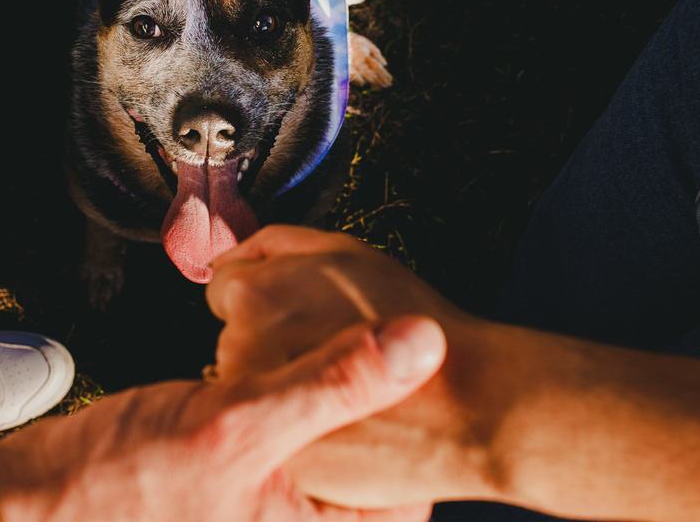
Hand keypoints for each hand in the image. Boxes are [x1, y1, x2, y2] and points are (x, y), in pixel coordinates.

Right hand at [0, 313, 443, 520]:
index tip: (425, 354)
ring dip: (324, 381)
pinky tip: (272, 351)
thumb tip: (425, 342)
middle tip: (369, 331)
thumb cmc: (127, 483)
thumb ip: (332, 382)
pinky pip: (285, 430)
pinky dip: (283, 387)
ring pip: (327, 436)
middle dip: (365, 391)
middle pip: (369, 456)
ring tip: (325, 334)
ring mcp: (273, 504)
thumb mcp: (240, 424)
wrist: (44, 499)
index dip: (422, 413)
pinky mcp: (246, 479)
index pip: (410, 487)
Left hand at [207, 226, 505, 508]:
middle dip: (272, 339)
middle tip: (332, 345)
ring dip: (284, 383)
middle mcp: (239, 350)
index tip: (303, 308)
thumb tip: (227, 256)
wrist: (472, 406)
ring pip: (255, 387)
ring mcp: (261, 410)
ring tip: (346, 383)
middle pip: (236, 338)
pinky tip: (342, 419)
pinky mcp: (279, 456)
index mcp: (253, 296)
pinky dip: (299, 428)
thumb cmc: (414, 319)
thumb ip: (275, 243)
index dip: (270, 294)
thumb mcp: (345, 250)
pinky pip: (278, 435)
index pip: (226, 288)